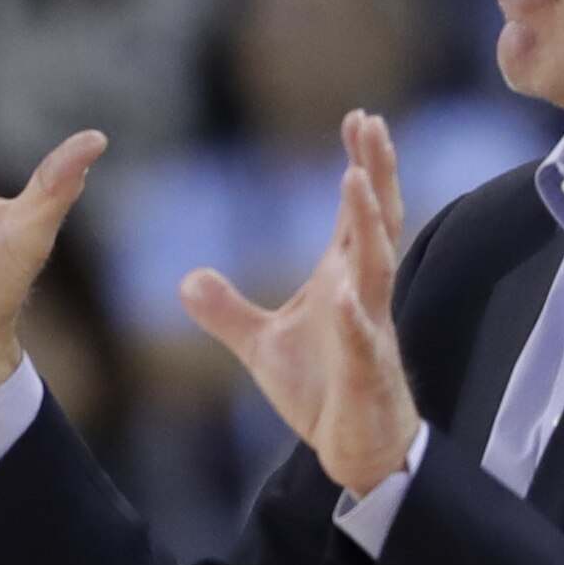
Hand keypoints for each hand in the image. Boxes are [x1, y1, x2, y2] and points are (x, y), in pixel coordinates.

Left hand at [178, 112, 421, 498]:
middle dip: (375, 173)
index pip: (355, 211)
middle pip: (377, 222)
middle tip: (374, 124)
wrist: (355, 447)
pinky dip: (356, 319)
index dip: (360, 164)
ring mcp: (371, 331)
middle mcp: (364, 294)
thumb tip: (186, 279)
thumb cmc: (321, 388)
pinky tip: (347, 298)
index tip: (358, 117)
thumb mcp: (261, 344)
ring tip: (356, 182)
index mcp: (342, 278)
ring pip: (376, 269)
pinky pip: (363, 342)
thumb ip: (227, 310)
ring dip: (367, 225)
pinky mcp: (367, 372)